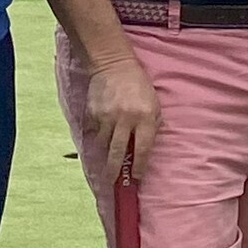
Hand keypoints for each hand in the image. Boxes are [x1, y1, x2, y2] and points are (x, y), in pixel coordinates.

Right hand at [86, 49, 161, 182]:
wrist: (114, 64)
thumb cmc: (138, 85)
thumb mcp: (154, 103)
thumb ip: (152, 125)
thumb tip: (144, 149)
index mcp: (145, 117)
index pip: (142, 149)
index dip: (139, 167)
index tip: (136, 178)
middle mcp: (126, 119)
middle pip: (118, 152)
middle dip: (115, 170)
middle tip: (112, 182)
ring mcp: (107, 116)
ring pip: (104, 145)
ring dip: (105, 155)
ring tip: (106, 164)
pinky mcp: (94, 113)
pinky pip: (95, 132)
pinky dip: (98, 138)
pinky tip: (100, 139)